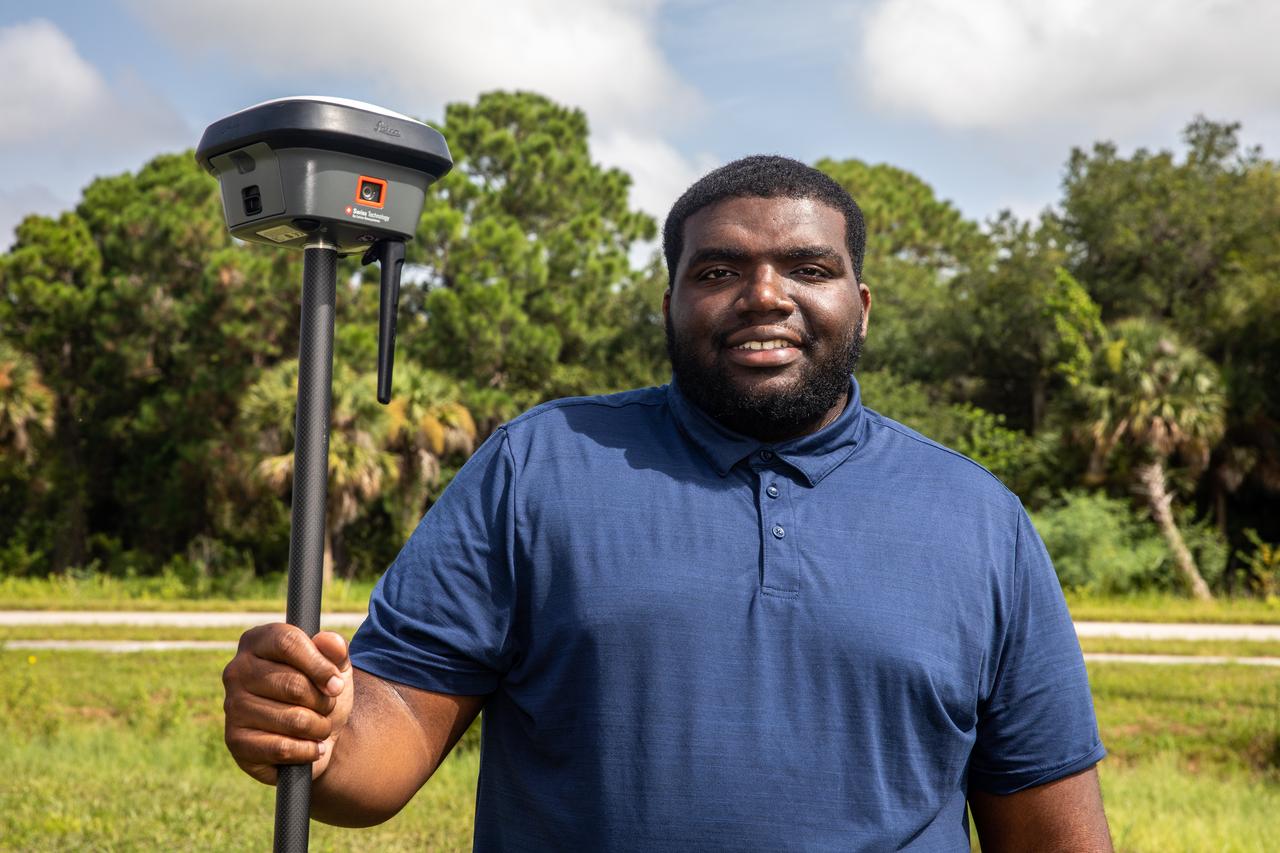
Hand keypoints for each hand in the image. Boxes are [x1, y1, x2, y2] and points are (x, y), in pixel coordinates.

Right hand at [222, 624, 353, 783]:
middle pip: (293, 684)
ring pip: (293, 719)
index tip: (337, 684)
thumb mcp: (337, 666)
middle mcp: (237, 671)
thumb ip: (336, 649)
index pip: (287, 643)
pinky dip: (307, 750)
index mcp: (257, 641)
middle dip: (323, 702)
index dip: (319, 665)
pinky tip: (312, 747)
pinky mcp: (235, 741)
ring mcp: (232, 706)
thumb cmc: (322, 692)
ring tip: (321, 726)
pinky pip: (281, 748)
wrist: (318, 737)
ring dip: (319, 727)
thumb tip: (330, 640)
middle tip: (328, 707)